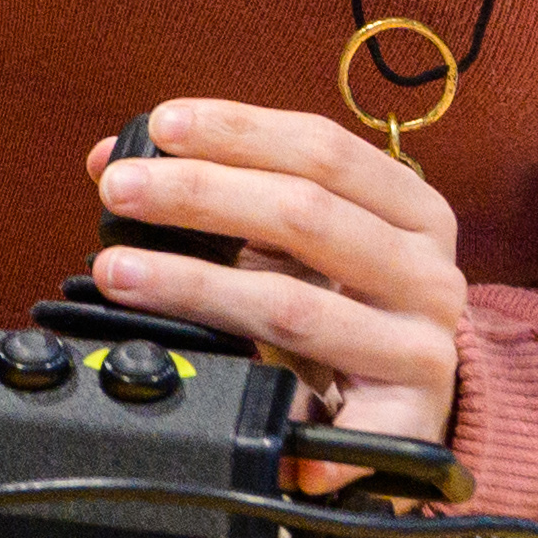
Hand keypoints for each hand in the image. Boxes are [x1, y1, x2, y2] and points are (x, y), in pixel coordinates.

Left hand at [82, 98, 467, 475]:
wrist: (404, 405)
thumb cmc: (338, 307)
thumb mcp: (290, 244)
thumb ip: (218, 197)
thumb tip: (109, 162)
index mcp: (411, 209)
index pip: (323, 149)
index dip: (239, 130)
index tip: (160, 126)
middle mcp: (427, 269)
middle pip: (305, 213)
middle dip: (198, 194)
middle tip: (118, 191)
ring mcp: (423, 342)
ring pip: (292, 302)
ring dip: (193, 284)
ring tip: (118, 273)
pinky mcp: (412, 411)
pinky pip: (343, 410)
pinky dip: (284, 402)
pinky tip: (231, 400)